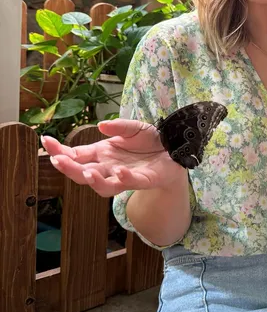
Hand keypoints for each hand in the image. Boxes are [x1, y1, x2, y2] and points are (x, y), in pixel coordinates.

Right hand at [40, 118, 187, 197]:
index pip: (76, 155)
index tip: (45, 141)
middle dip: (69, 168)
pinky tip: (119, 171)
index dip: (60, 151)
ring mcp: (125, 176)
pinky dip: (124, 178)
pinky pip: (131, 182)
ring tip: (87, 172)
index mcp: (103, 154)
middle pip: (83, 173)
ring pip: (103, 186)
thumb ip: (118, 127)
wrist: (175, 148)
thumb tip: (101, 125)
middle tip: (58, 160)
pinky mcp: (143, 180)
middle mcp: (109, 167)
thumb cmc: (151, 140)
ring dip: (94, 181)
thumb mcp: (132, 127)